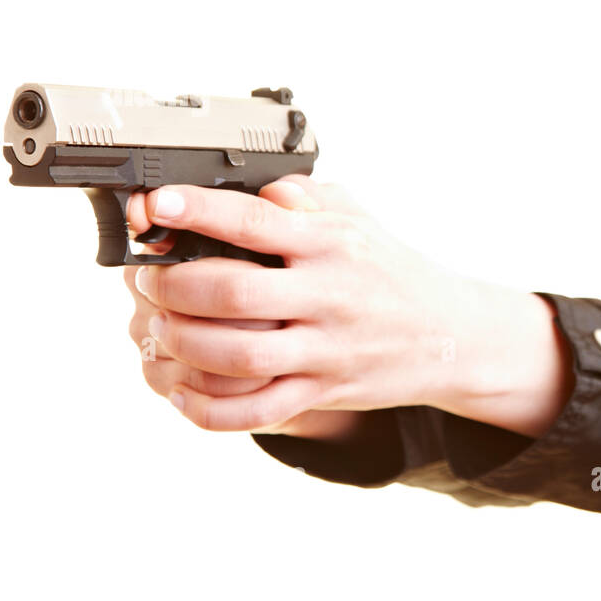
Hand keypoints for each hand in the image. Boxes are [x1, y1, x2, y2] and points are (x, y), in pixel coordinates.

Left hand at [124, 176, 479, 432]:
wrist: (452, 335)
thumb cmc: (393, 271)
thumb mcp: (357, 217)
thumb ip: (304, 196)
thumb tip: (253, 189)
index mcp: (332, 243)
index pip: (255, 222)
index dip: (199, 212)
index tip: (159, 205)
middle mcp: (329, 295)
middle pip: (234, 292)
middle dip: (174, 286)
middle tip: (149, 279)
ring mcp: (327, 349)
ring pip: (240, 355)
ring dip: (185, 342)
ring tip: (162, 327)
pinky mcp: (325, 391)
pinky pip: (259, 411)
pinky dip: (209, 409)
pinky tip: (183, 391)